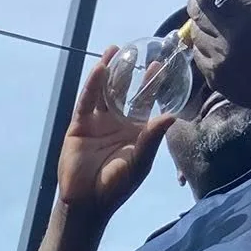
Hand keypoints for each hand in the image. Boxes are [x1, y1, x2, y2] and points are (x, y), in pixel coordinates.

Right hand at [57, 50, 175, 218]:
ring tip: (114, 50)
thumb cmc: (117, 185)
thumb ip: (153, 138)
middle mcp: (116, 122)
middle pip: (123, 90)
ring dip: (109, 71)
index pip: (144, 101)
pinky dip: (92, 85)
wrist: (88, 201)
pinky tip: (99, 69)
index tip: (159, 64)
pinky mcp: (79, 125)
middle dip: (128, 71)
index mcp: (134, 130)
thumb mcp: (140, 162)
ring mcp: (97, 122)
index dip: (151, 83)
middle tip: (135, 49)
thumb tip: (172, 115)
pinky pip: (87, 101)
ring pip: (104, 91)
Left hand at [185, 0, 250, 118]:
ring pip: (195, 33)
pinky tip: (219, 44)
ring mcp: (219, 60)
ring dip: (201, 24)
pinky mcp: (213, 77)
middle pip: (196, 11)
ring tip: (218, 23)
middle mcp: (229, 38)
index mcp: (247, 17)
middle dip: (198, 1)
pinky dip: (203, 45)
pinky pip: (197, 53)